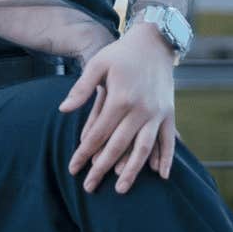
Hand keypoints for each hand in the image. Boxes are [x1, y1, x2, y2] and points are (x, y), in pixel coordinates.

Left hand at [57, 28, 178, 193]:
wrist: (154, 42)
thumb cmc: (120, 54)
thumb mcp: (97, 64)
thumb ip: (81, 89)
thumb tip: (63, 110)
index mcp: (120, 99)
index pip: (97, 134)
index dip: (83, 153)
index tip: (72, 169)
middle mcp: (140, 110)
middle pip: (118, 146)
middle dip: (102, 169)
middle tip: (88, 188)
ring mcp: (157, 113)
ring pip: (144, 149)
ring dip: (133, 171)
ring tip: (121, 189)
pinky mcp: (169, 113)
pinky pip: (168, 141)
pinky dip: (166, 158)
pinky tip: (162, 175)